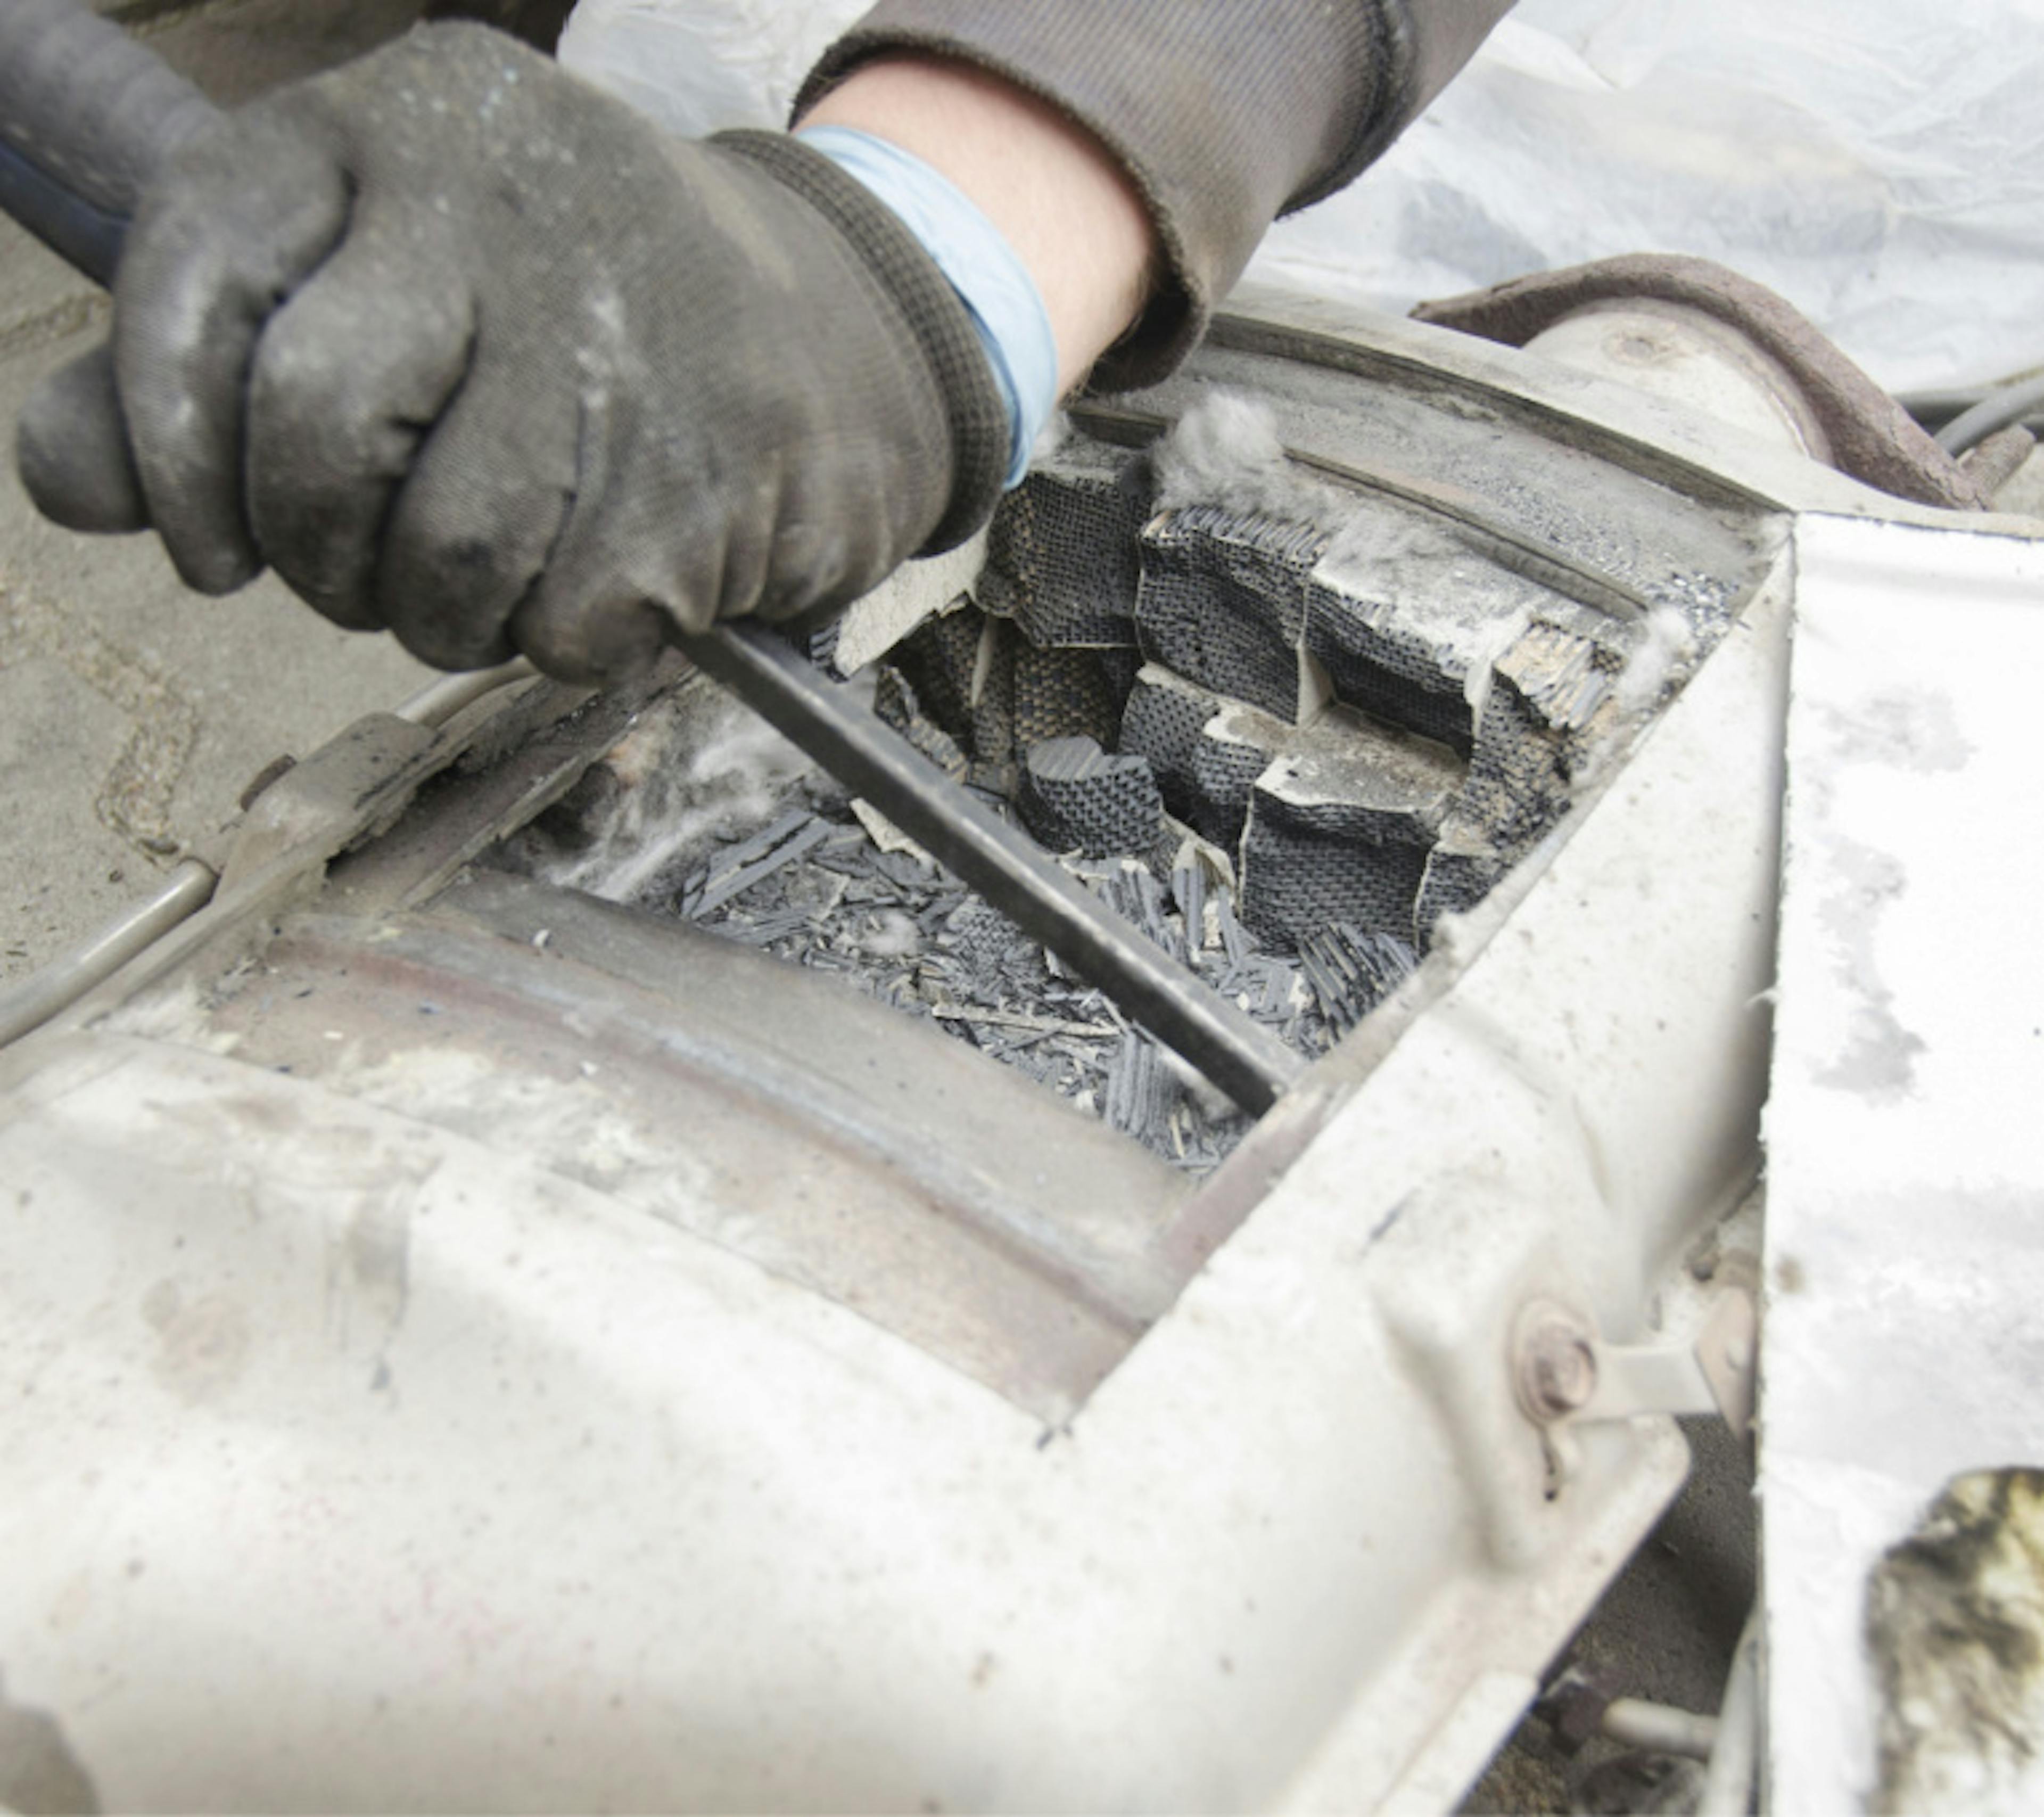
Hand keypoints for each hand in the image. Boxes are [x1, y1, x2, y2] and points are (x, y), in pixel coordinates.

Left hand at [16, 26, 1005, 681]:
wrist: (837, 339)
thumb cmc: (570, 326)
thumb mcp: (382, 283)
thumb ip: (206, 361)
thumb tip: (71, 480)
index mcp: (392, 124)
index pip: (197, 275)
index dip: (167, 440)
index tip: (204, 544)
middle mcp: (503, 195)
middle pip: (317, 423)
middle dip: (319, 549)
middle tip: (360, 571)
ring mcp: (622, 325)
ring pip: (443, 550)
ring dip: (444, 616)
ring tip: (491, 579)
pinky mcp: (714, 459)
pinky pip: (562, 622)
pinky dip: (566, 640)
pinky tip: (609, 575)